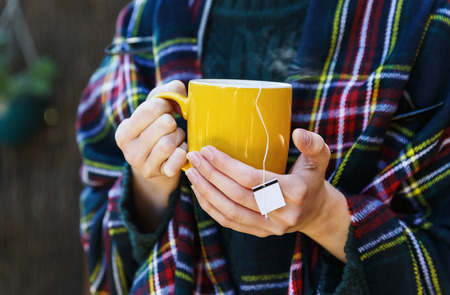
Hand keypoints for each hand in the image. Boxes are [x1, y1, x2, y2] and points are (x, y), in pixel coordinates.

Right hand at [115, 80, 187, 229]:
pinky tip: (180, 150)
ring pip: (170, 142)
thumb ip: (165, 92)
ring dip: (179, 137)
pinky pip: (178, 159)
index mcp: (124, 132)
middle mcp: (129, 151)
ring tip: (176, 137)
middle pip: (164, 124)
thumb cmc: (155, 131)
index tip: (167, 109)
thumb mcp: (154, 110)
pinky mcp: (160, 175)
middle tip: (171, 126)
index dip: (165, 104)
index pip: (151, 108)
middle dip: (172, 122)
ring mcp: (144, 165)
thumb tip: (178, 89)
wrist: (155, 166)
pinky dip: (184, 152)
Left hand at [185, 128, 350, 260]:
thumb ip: (312, 144)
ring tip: (192, 172)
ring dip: (206, 191)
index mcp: (295, 192)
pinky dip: (211, 207)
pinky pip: (230, 223)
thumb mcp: (320, 158)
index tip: (208, 150)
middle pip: (237, 195)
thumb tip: (297, 133)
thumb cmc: (312, 179)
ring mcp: (270, 227)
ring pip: (230, 211)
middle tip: (194, 157)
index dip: (227, 165)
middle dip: (211, 175)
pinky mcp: (260, 233)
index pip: (253, 179)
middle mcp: (282, 214)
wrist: (316, 212)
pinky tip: (199, 191)